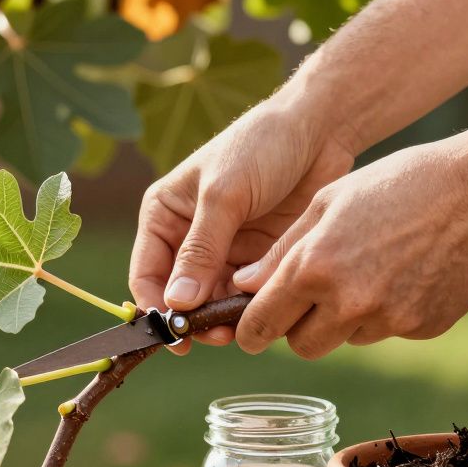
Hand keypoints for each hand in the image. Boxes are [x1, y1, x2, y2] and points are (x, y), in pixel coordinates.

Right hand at [128, 100, 354, 353]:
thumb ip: (200, 250)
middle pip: (180, 296)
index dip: (156, 309)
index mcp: (164, 215)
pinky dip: (251, 308)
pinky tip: (263, 312)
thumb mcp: (225, 195)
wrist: (320, 130)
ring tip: (242, 328)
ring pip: (213, 301)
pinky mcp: (256, 258)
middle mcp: (188, 237)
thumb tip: (175, 303)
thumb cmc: (262, 146)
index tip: (174, 335)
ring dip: (224, 319)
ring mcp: (224, 250)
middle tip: (214, 337)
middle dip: (194, 319)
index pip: (147, 274)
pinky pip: (245, 295)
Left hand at [229, 139, 467, 358]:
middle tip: (313, 298)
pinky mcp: (423, 329)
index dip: (251, 330)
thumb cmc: (400, 182)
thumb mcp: (329, 202)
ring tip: (372, 268)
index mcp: (313, 268)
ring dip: (346, 319)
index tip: (251, 330)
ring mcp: (388, 320)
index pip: (261, 325)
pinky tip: (407, 272)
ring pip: (346, 339)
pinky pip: (387, 332)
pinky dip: (388, 313)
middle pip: (302, 346)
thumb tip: (243, 287)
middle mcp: (347, 302)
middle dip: (299, 328)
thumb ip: (281, 251)